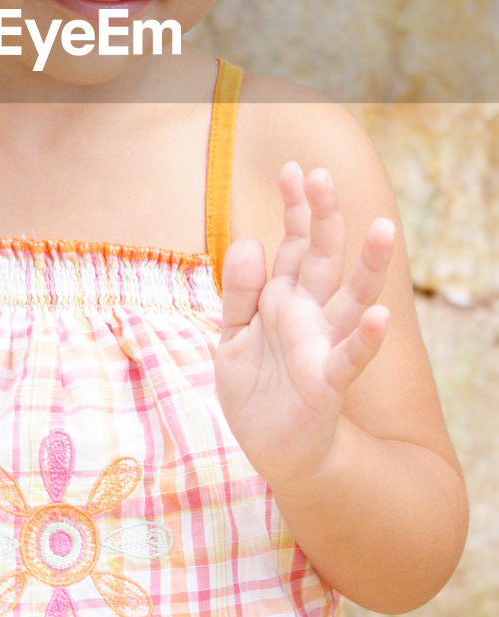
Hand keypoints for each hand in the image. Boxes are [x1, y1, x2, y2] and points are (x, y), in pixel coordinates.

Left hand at [215, 161, 394, 487]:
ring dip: (369, 267)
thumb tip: (248, 241)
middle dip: (323, 218)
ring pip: (351, 299)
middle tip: (323, 175)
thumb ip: (239, 291)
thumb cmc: (254, 387)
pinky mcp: (327, 382)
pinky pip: (350, 356)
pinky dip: (366, 337)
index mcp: (283, 297)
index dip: (295, 208)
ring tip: (384, 230)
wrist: (269, 447)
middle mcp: (309, 313)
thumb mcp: (232, 335)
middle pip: (322, 258)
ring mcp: (322, 345)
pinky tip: (379, 316)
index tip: (292, 168)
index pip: (294, 243)